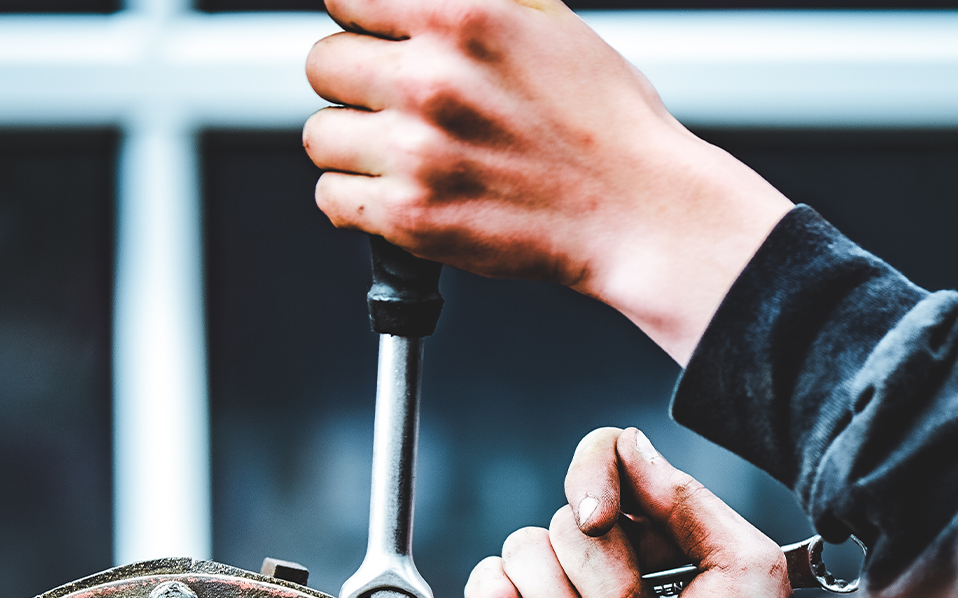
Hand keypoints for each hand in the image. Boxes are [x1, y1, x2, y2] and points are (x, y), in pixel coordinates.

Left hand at [303, 0, 792, 362]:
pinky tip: (393, 193)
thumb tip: (418, 4)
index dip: (358, 20)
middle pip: (322, 64)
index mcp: (461, 18)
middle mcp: (430, 81)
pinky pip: (332, 197)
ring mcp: (416, 152)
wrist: (637, 212)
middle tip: (388, 104)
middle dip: (350, 82)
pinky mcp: (411, 216)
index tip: (370, 39)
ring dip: (349, 145)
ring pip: (320, 136)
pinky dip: (353, 200)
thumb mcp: (549, 23)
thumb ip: (475, 4)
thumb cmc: (606, 125)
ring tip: (395, 154)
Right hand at [465, 427, 789, 597]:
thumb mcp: (746, 570)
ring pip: (524, 548)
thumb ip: (689, 498)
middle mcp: (613, 561)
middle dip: (606, 577)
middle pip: (567, 516)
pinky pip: (485, 587)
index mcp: (666, 533)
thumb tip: (632, 444)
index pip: (606, 459)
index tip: (607, 519)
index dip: (595, 477)